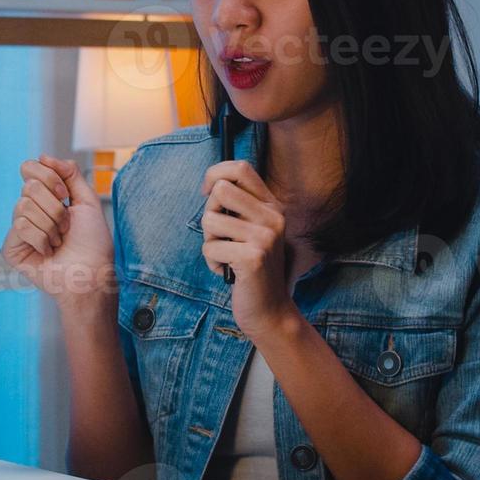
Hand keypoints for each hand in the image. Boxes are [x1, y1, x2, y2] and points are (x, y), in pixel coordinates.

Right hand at [3, 154, 115, 309]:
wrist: (91, 273)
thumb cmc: (93, 242)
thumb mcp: (87, 200)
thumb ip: (70, 173)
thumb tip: (43, 155)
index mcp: (45, 196)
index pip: (30, 167)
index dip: (50, 178)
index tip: (65, 196)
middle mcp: (29, 210)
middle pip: (29, 186)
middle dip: (55, 207)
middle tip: (66, 226)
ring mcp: (19, 229)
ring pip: (24, 206)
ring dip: (51, 225)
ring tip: (58, 241)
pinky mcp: (11, 248)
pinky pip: (20, 226)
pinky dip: (41, 239)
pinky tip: (48, 252)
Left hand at [199, 160, 301, 336]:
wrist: (270, 311)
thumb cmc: (252, 270)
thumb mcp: (252, 231)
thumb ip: (239, 207)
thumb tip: (212, 184)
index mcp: (272, 206)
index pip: (240, 168)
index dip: (215, 174)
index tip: (207, 193)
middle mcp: (273, 217)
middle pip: (220, 190)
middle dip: (209, 213)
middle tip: (220, 236)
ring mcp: (265, 236)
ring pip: (210, 220)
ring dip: (209, 241)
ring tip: (226, 256)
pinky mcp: (252, 257)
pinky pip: (210, 247)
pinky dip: (211, 262)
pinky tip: (228, 272)